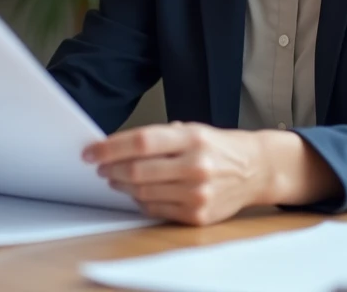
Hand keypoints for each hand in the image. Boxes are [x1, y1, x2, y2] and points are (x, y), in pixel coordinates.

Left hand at [83, 122, 274, 225]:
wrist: (256, 169)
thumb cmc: (218, 147)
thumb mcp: (193, 130)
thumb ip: (159, 138)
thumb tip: (115, 147)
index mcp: (193, 138)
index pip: (142, 141)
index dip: (110, 147)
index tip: (91, 151)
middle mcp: (196, 166)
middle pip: (138, 170)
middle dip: (111, 169)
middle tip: (100, 167)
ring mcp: (197, 193)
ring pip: (143, 192)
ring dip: (122, 185)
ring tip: (116, 178)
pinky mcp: (198, 215)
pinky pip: (156, 210)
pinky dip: (141, 201)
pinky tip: (138, 192)